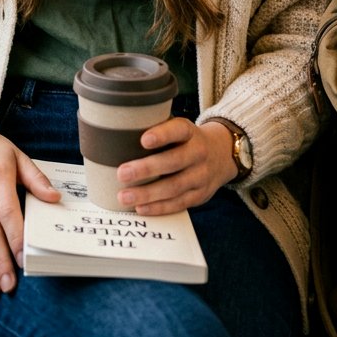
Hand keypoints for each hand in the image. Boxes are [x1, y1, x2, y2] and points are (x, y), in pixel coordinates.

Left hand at [115, 117, 238, 214]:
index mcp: (190, 132)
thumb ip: (156, 130)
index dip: (162, 135)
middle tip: (122, 173)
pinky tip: (141, 208)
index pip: (178, 130)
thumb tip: (115, 135)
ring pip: (174, 186)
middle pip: (174, 161)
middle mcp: (199, 153)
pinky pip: (179, 203)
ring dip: (148, 194)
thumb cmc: (185, 140)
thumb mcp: (178, 128)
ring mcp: (201, 176)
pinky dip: (159, 207)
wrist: (220, 154)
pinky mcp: (200, 195)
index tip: (143, 140)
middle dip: (146, 169)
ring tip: (124, 196)